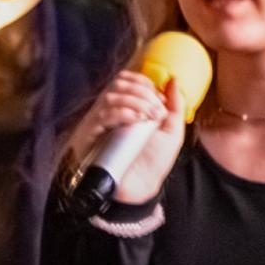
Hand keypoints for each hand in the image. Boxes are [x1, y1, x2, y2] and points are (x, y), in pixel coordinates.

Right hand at [64, 72, 186, 203]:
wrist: (141, 186)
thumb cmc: (154, 160)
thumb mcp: (172, 130)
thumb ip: (174, 104)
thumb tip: (172, 79)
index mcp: (127, 107)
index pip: (127, 80)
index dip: (143, 83)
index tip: (159, 98)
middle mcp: (110, 112)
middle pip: (118, 84)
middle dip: (142, 93)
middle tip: (156, 112)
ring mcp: (99, 123)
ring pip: (110, 97)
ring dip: (135, 102)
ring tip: (147, 118)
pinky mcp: (90, 137)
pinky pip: (101, 116)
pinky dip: (121, 113)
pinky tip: (134, 121)